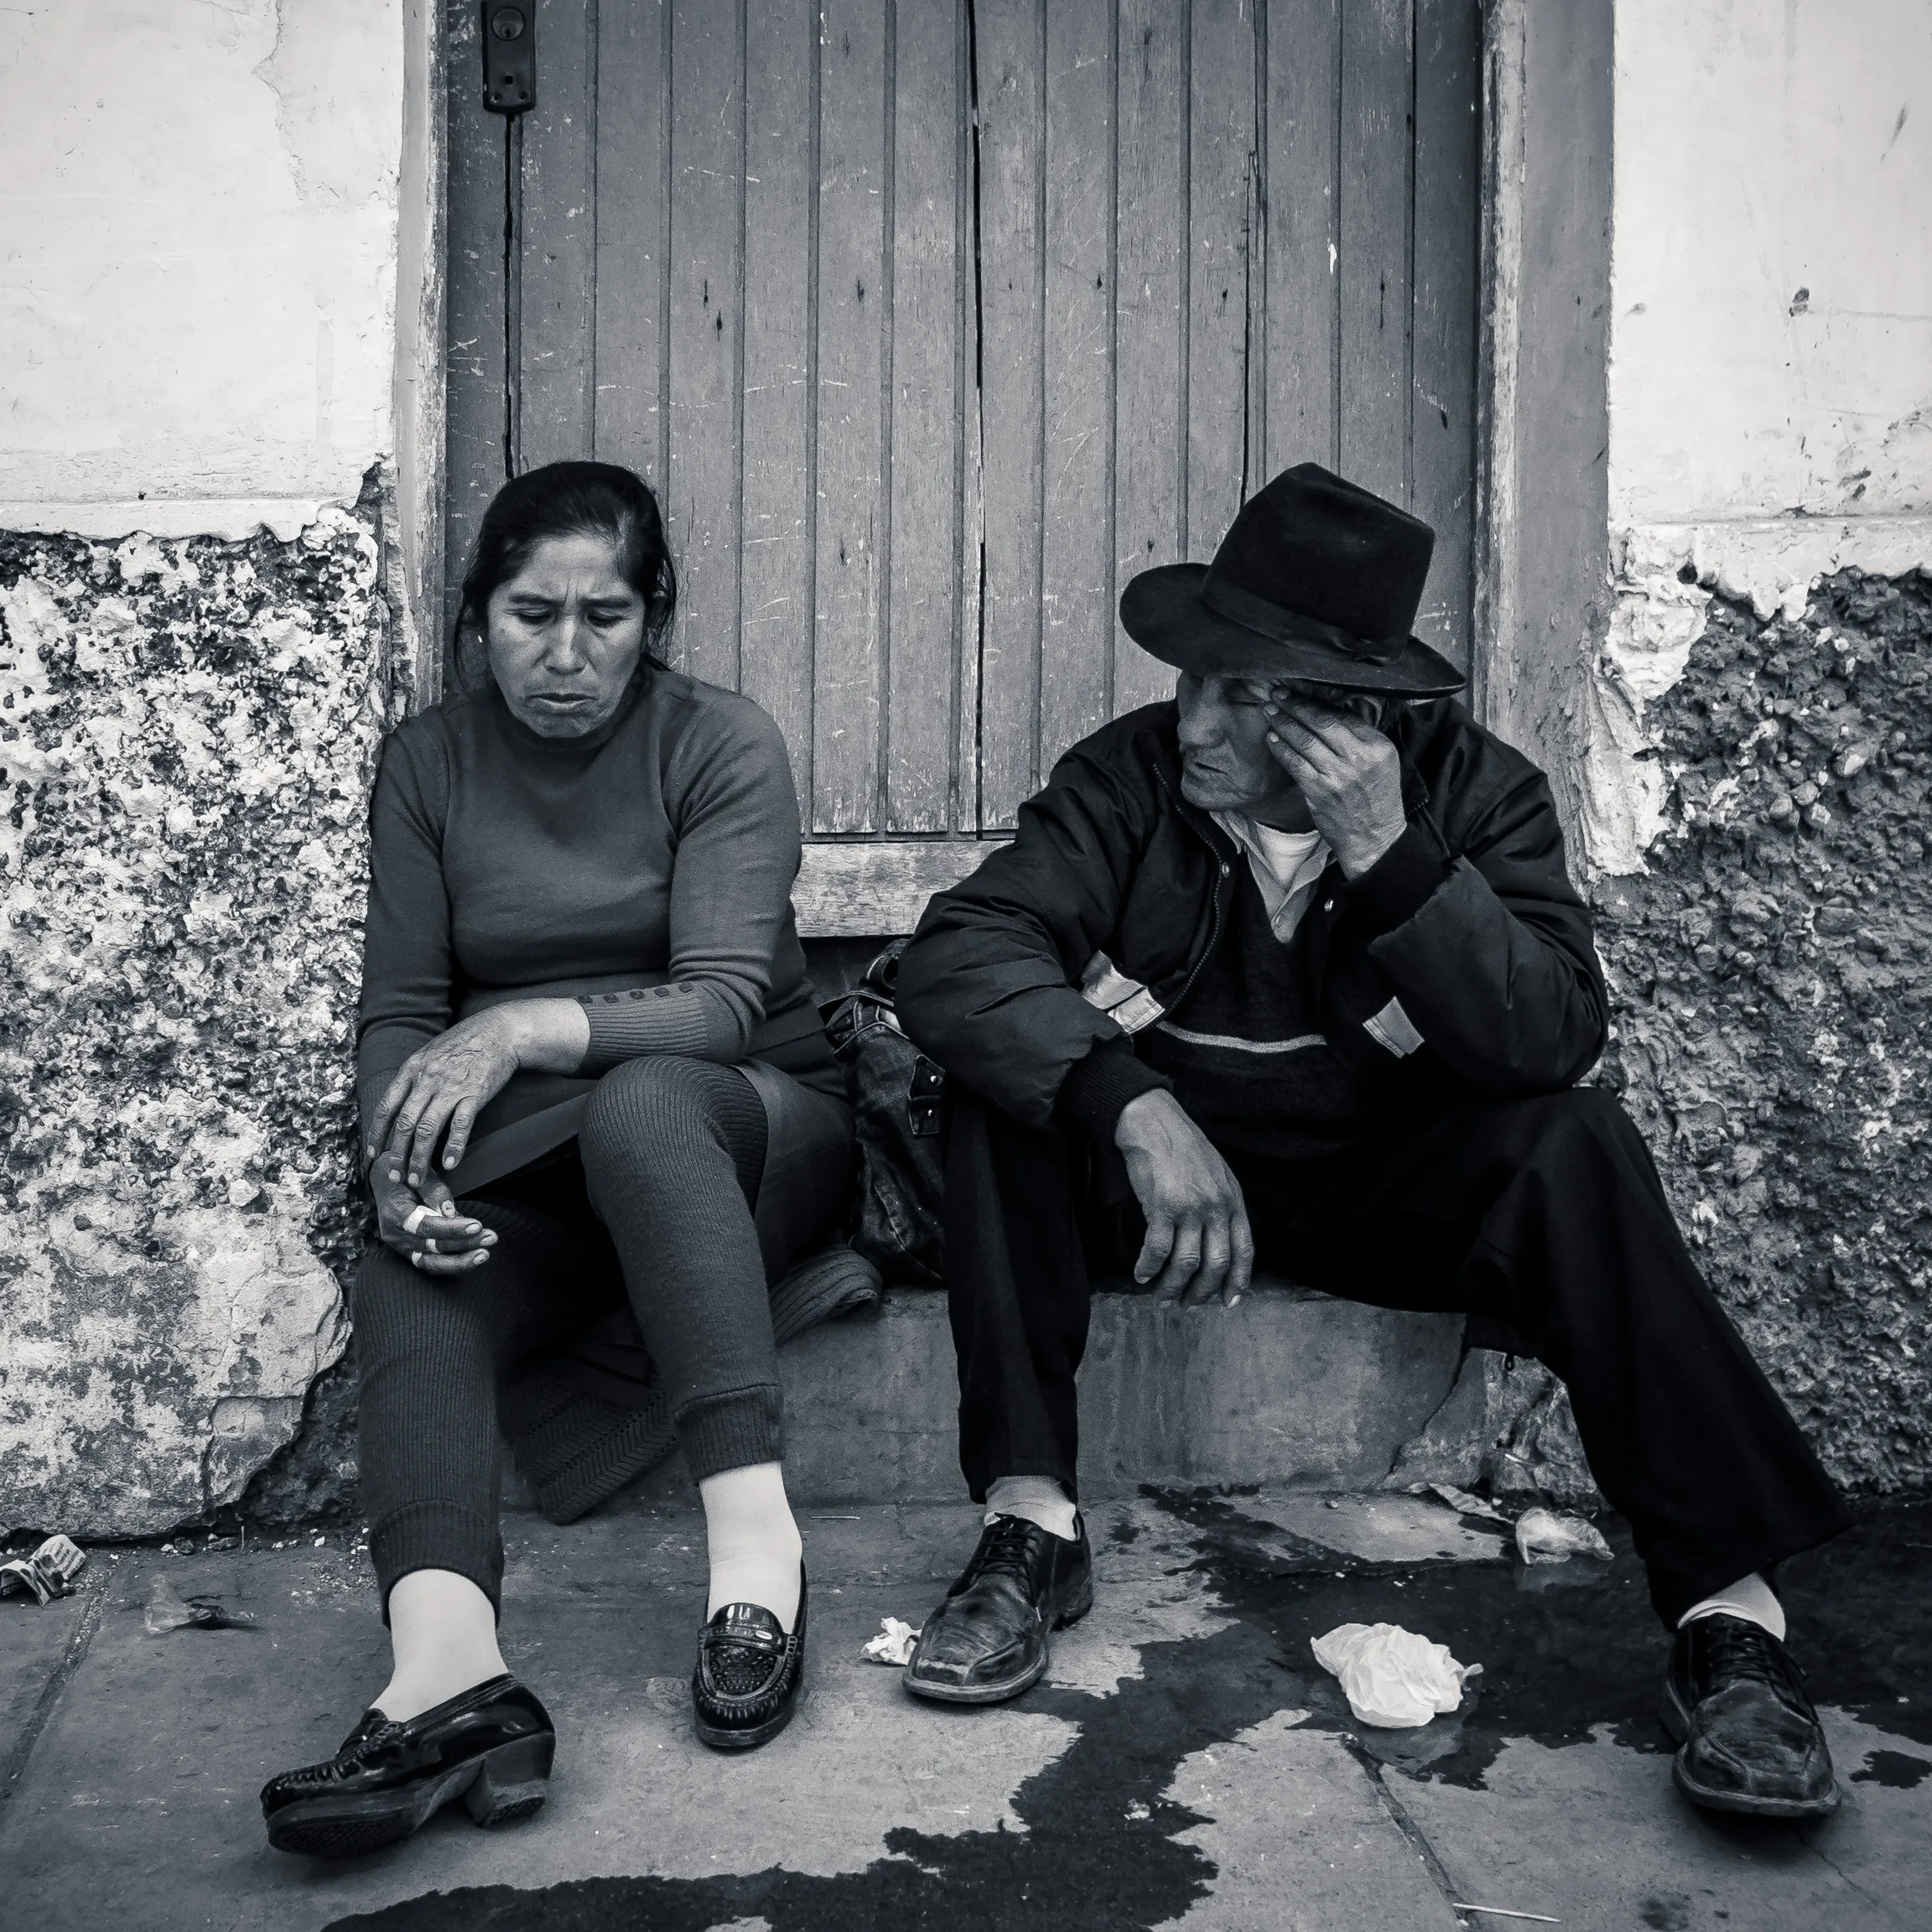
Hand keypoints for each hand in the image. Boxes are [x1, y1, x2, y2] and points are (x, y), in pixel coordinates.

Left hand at [368, 998, 587, 1189]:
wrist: (500, 1031)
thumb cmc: (466, 1042)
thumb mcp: (430, 1052)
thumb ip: (415, 1075)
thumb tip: (402, 1101)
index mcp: (412, 1069)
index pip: (387, 1106)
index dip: (377, 1133)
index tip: (373, 1153)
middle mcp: (426, 1079)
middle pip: (404, 1124)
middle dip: (396, 1154)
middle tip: (393, 1177)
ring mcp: (450, 1087)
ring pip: (426, 1130)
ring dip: (419, 1159)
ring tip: (417, 1179)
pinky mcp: (474, 1094)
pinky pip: (460, 1126)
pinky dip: (453, 1147)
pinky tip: (449, 1164)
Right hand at [373, 1165, 496, 1277]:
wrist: (387, 1181)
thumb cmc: (407, 1174)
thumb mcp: (419, 1174)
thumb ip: (434, 1191)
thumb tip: (449, 1211)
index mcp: (395, 1214)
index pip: (426, 1226)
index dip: (453, 1229)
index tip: (477, 1225)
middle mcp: (396, 1235)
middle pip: (432, 1247)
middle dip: (464, 1244)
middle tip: (490, 1238)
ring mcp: (402, 1247)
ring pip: (431, 1263)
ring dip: (460, 1261)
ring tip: (484, 1254)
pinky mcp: (410, 1252)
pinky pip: (431, 1264)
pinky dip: (452, 1263)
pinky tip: (472, 1257)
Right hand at [1114, 1089, 1253, 1303]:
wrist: (1155, 1122)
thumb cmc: (1183, 1148)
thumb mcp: (1218, 1176)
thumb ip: (1223, 1207)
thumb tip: (1218, 1243)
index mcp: (1233, 1201)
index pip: (1244, 1251)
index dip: (1238, 1281)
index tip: (1229, 1303)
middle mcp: (1216, 1207)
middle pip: (1216, 1263)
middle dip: (1202, 1291)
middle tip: (1187, 1304)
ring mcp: (1190, 1208)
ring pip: (1186, 1263)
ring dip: (1172, 1286)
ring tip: (1162, 1298)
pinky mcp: (1162, 1206)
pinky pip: (1158, 1249)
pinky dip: (1149, 1267)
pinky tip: (1142, 1275)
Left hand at [1262, 691, 1405, 877]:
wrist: (1375, 838)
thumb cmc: (1377, 798)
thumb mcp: (1383, 762)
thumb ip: (1361, 737)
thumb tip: (1331, 710)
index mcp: (1378, 746)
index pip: (1343, 716)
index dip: (1316, 702)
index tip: (1299, 692)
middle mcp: (1360, 758)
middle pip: (1322, 722)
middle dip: (1296, 705)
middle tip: (1278, 694)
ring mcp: (1339, 775)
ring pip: (1305, 741)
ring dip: (1283, 723)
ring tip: (1270, 712)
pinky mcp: (1320, 792)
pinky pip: (1295, 764)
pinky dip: (1281, 749)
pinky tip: (1272, 738)